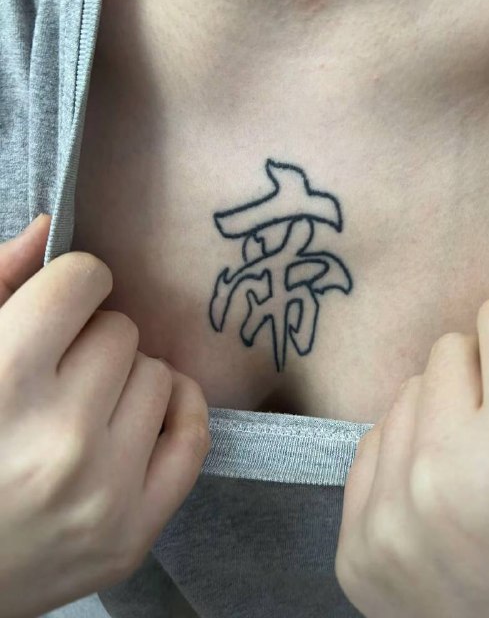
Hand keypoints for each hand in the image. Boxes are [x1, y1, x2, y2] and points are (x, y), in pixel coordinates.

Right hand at [0, 215, 210, 617]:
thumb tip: (48, 229)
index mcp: (3, 379)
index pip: (83, 279)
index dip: (72, 285)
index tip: (63, 304)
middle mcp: (59, 436)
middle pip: (122, 330)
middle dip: (92, 338)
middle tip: (61, 370)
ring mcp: (104, 491)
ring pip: (158, 375)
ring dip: (126, 379)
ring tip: (84, 405)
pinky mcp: (133, 534)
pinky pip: (194, 435)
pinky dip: (174, 412)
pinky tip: (141, 414)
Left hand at [335, 272, 488, 617]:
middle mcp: (451, 473)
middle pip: (447, 349)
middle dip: (485, 378)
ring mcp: (394, 517)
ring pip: (405, 395)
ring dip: (442, 418)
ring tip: (482, 475)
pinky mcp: (358, 551)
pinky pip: (371, 448)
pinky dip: (407, 461)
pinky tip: (446, 506)